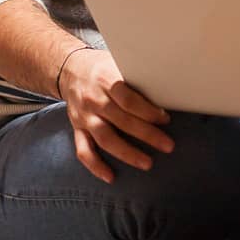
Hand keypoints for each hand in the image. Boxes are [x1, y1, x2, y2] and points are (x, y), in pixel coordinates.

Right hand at [56, 47, 174, 183]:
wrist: (70, 69)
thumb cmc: (103, 68)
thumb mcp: (119, 63)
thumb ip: (137, 79)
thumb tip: (168, 92)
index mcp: (106, 79)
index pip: (129, 99)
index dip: (148, 111)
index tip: (166, 119)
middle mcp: (93, 99)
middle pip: (122, 120)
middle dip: (147, 135)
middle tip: (168, 145)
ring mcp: (84, 116)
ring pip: (105, 138)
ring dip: (127, 153)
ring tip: (147, 163)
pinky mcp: (77, 129)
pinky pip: (83, 150)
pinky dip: (96, 166)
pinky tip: (111, 177)